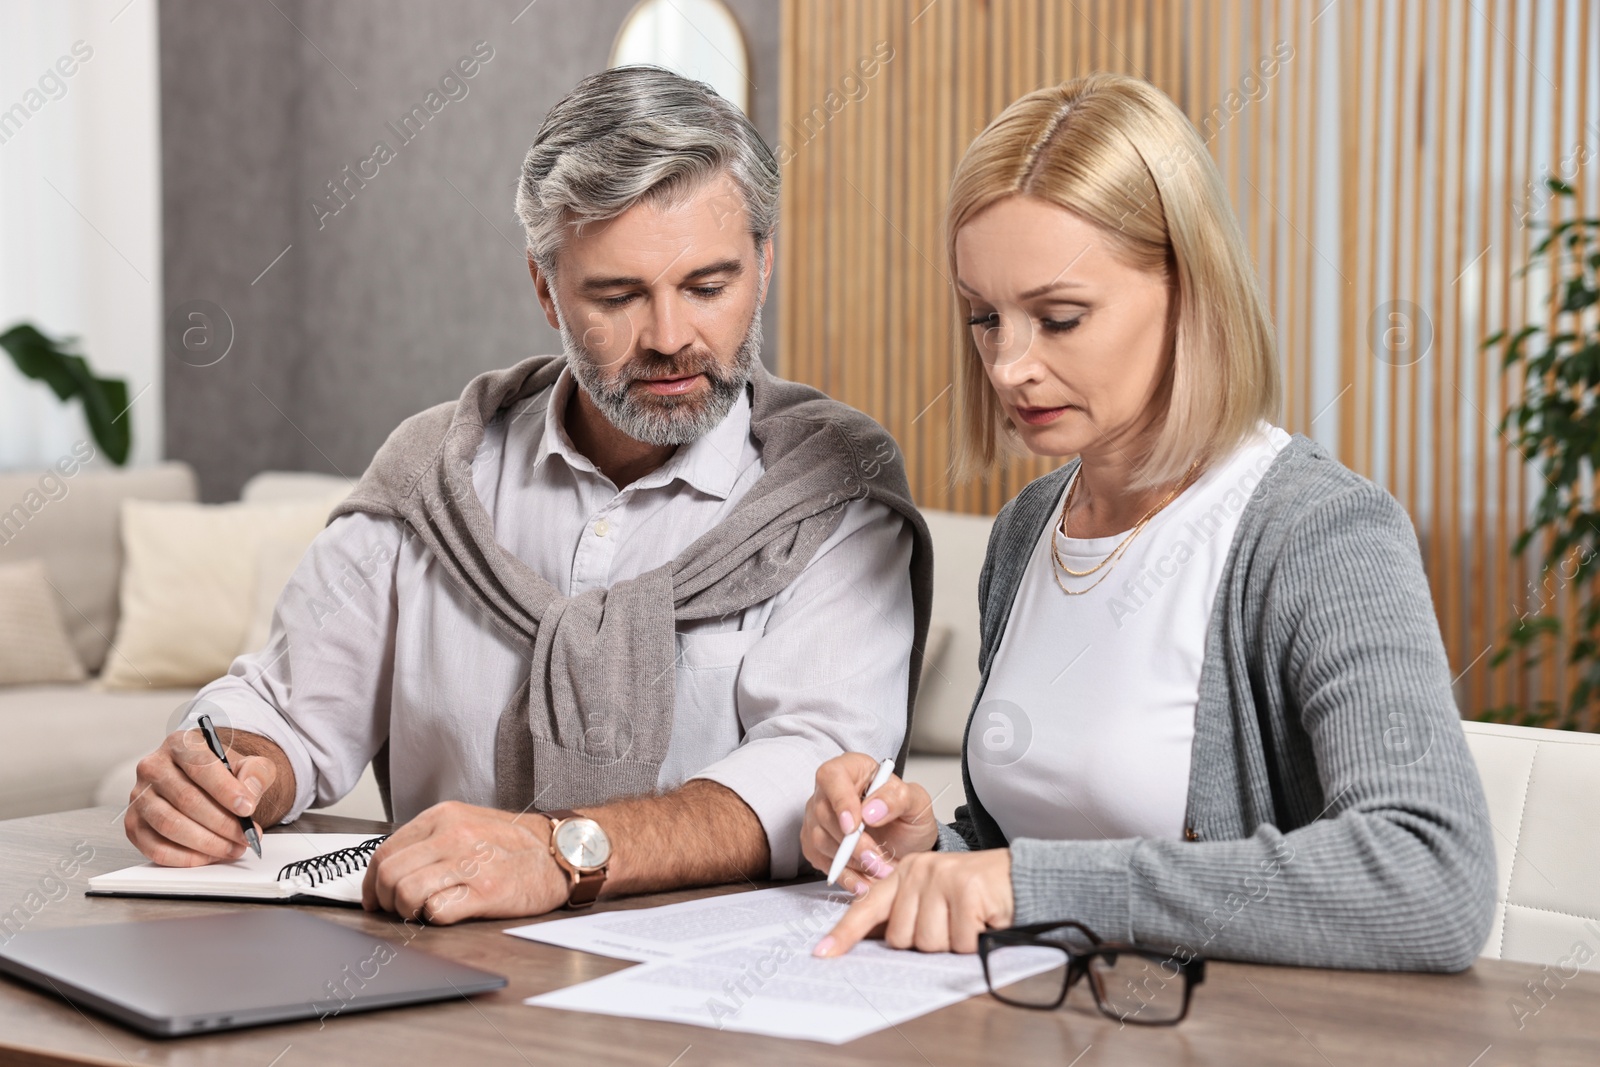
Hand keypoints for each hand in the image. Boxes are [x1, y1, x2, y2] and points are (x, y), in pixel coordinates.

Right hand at [125, 728, 279, 865]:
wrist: (205, 783)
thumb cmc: (225, 774)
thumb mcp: (250, 764)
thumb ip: (256, 774)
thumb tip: (248, 795)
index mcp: (180, 744)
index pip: (200, 766)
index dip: (225, 790)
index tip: (247, 808)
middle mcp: (153, 767)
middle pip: (186, 799)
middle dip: (222, 823)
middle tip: (246, 836)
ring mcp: (139, 796)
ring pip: (170, 825)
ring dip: (206, 843)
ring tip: (233, 847)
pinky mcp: (133, 824)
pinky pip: (155, 848)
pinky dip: (185, 858)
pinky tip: (209, 856)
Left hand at [362, 801, 569, 923]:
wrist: (563, 852)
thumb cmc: (516, 844)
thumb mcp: (468, 824)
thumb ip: (431, 840)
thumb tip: (393, 869)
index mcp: (444, 817)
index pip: (385, 851)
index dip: (371, 882)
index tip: (375, 898)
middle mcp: (452, 835)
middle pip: (388, 874)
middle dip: (384, 900)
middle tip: (396, 910)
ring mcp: (469, 863)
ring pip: (405, 893)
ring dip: (406, 912)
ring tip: (422, 913)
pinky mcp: (485, 891)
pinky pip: (436, 912)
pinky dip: (433, 919)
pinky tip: (447, 913)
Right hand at [800, 752, 939, 896]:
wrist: (907, 846)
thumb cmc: (907, 818)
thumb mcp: (917, 803)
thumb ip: (898, 799)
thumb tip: (872, 810)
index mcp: (853, 769)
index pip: (832, 776)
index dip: (840, 801)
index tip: (854, 825)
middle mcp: (829, 792)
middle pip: (824, 813)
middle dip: (852, 843)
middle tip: (878, 859)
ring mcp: (818, 819)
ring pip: (820, 840)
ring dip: (851, 861)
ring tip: (879, 870)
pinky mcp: (816, 845)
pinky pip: (821, 862)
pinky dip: (845, 876)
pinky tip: (865, 881)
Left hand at [813, 849, 1013, 956]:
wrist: (1022, 878)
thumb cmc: (976, 895)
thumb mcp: (933, 897)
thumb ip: (904, 913)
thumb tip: (871, 941)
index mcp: (906, 873)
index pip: (867, 906)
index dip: (845, 933)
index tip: (823, 953)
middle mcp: (919, 871)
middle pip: (900, 936)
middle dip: (926, 942)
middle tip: (949, 925)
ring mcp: (942, 878)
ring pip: (927, 942)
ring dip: (951, 943)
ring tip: (966, 922)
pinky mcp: (966, 890)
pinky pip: (957, 942)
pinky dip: (972, 942)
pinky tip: (981, 922)